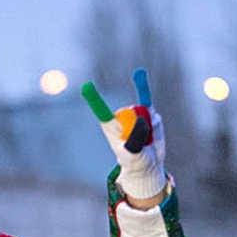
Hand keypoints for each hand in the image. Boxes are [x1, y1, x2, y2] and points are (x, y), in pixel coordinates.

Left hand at [82, 69, 166, 200]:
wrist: (149, 163)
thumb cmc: (136, 162)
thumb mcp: (134, 156)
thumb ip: (135, 140)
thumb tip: (140, 119)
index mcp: (111, 127)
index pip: (102, 112)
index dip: (95, 100)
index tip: (86, 86)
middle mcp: (121, 117)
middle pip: (130, 114)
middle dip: (139, 128)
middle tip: (140, 147)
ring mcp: (135, 114)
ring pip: (145, 114)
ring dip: (150, 127)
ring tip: (148, 141)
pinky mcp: (149, 113)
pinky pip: (147, 99)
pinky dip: (142, 87)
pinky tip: (138, 73)